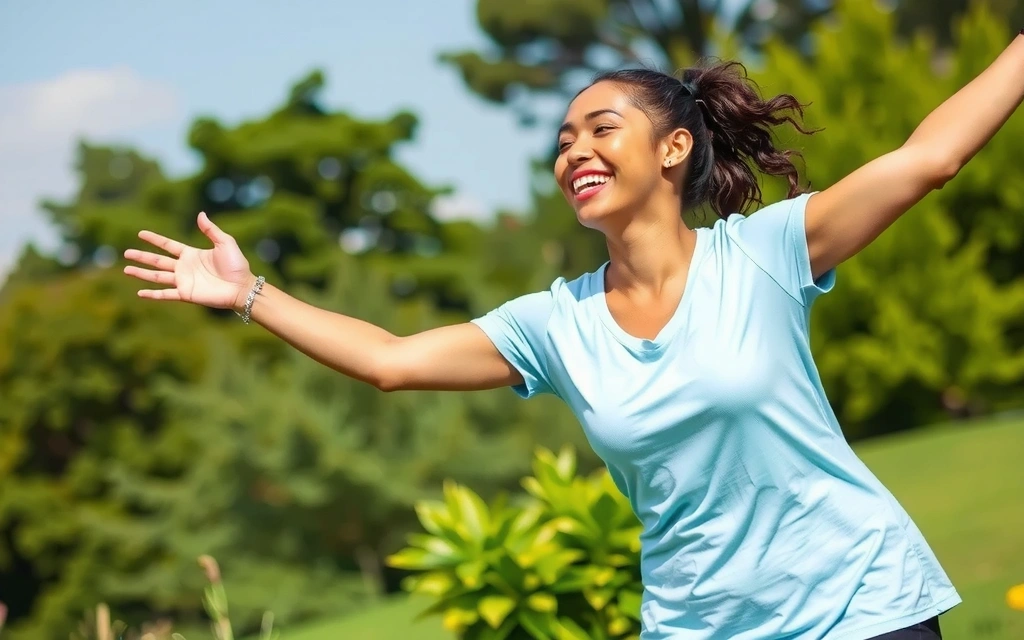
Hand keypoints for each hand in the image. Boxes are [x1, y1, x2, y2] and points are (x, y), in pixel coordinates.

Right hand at [123, 212, 255, 310]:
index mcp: (191, 254)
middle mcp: (184, 267)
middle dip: (142, 256)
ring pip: (157, 276)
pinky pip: (165, 294)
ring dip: (141, 273)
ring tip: (126, 269)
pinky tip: (139, 293)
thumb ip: (211, 230)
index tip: (140, 233)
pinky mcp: (186, 294)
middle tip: (126, 253)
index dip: (155, 239)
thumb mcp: (225, 242)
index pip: (168, 245)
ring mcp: (183, 281)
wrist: (241, 287)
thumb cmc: (237, 265)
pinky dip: (152, 294)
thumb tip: (200, 214)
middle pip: (158, 261)